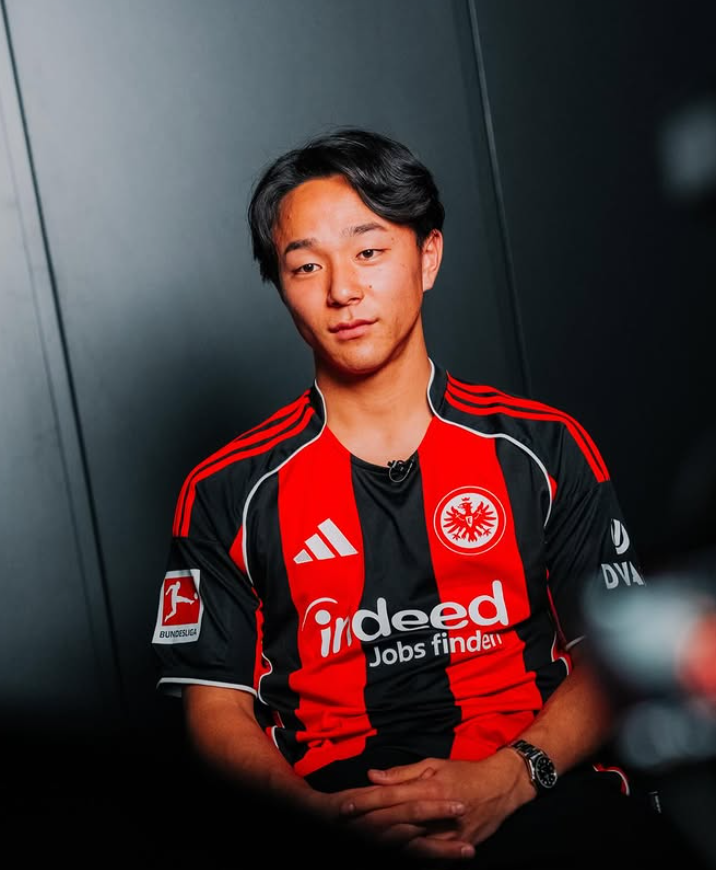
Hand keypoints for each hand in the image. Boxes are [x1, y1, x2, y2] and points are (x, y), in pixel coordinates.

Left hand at [337, 751, 534, 860]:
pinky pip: (431, 857)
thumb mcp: (434, 765)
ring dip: (386, 844)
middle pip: (396, 820)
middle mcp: (435, 812)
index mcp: (428, 788)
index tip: (344, 806)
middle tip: (345, 827)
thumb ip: (403, 773)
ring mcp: (447, 833)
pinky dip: (413, 858)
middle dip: (369, 825)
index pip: (390, 795)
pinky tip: (396, 858)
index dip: (366, 801)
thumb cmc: (464, 772)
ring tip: (363, 845)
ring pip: (410, 843)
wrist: (501, 787)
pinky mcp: (458, 847)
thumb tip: (373, 775)